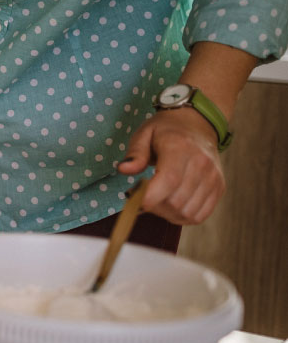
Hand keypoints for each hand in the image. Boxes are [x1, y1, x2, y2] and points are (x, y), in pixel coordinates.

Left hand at [118, 107, 223, 224]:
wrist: (197, 125)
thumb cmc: (165, 131)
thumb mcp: (144, 134)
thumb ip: (135, 153)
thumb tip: (123, 169)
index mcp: (182, 147)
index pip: (169, 180)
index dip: (149, 197)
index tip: (132, 201)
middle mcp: (202, 164)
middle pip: (176, 201)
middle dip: (153, 206)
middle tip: (142, 197)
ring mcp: (213, 178)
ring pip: (186, 213)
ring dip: (166, 214)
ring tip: (157, 199)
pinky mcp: (219, 188)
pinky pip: (199, 216)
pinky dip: (181, 217)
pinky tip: (170, 205)